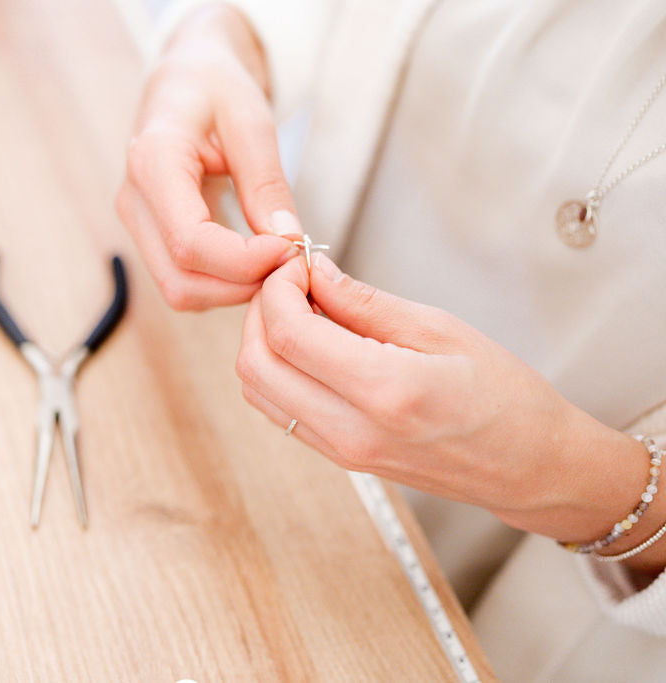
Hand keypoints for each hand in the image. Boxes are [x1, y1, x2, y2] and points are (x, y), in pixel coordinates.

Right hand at [115, 6, 297, 310]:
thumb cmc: (214, 89)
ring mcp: (137, 224)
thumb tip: (287, 240)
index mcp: (153, 161)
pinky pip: (184, 282)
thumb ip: (266, 183)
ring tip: (275, 260)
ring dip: (234, 291)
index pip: (190, 241)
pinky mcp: (150, 238)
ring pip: (180, 291)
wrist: (183, 81)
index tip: (291, 248)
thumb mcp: (251, 121)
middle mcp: (133, 200)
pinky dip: (223, 285)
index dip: (245, 260)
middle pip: (182, 280)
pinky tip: (255, 261)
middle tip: (290, 261)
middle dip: (242, 284)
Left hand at [236, 254, 655, 549]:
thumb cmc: (505, 398)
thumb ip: (365, 302)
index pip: (287, 334)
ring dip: (263, 342)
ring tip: (303, 310)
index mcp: (385, 391)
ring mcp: (341, 451)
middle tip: (292, 282)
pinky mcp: (339, 458)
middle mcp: (352, 430)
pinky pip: (279, 410)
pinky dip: (278, 369)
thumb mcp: (441, 330)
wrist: (531, 468)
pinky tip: (311, 344)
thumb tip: (313, 274)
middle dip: (260, 312)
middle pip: (255, 365)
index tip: (296, 264)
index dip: (277, 289)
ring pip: (258, 390)